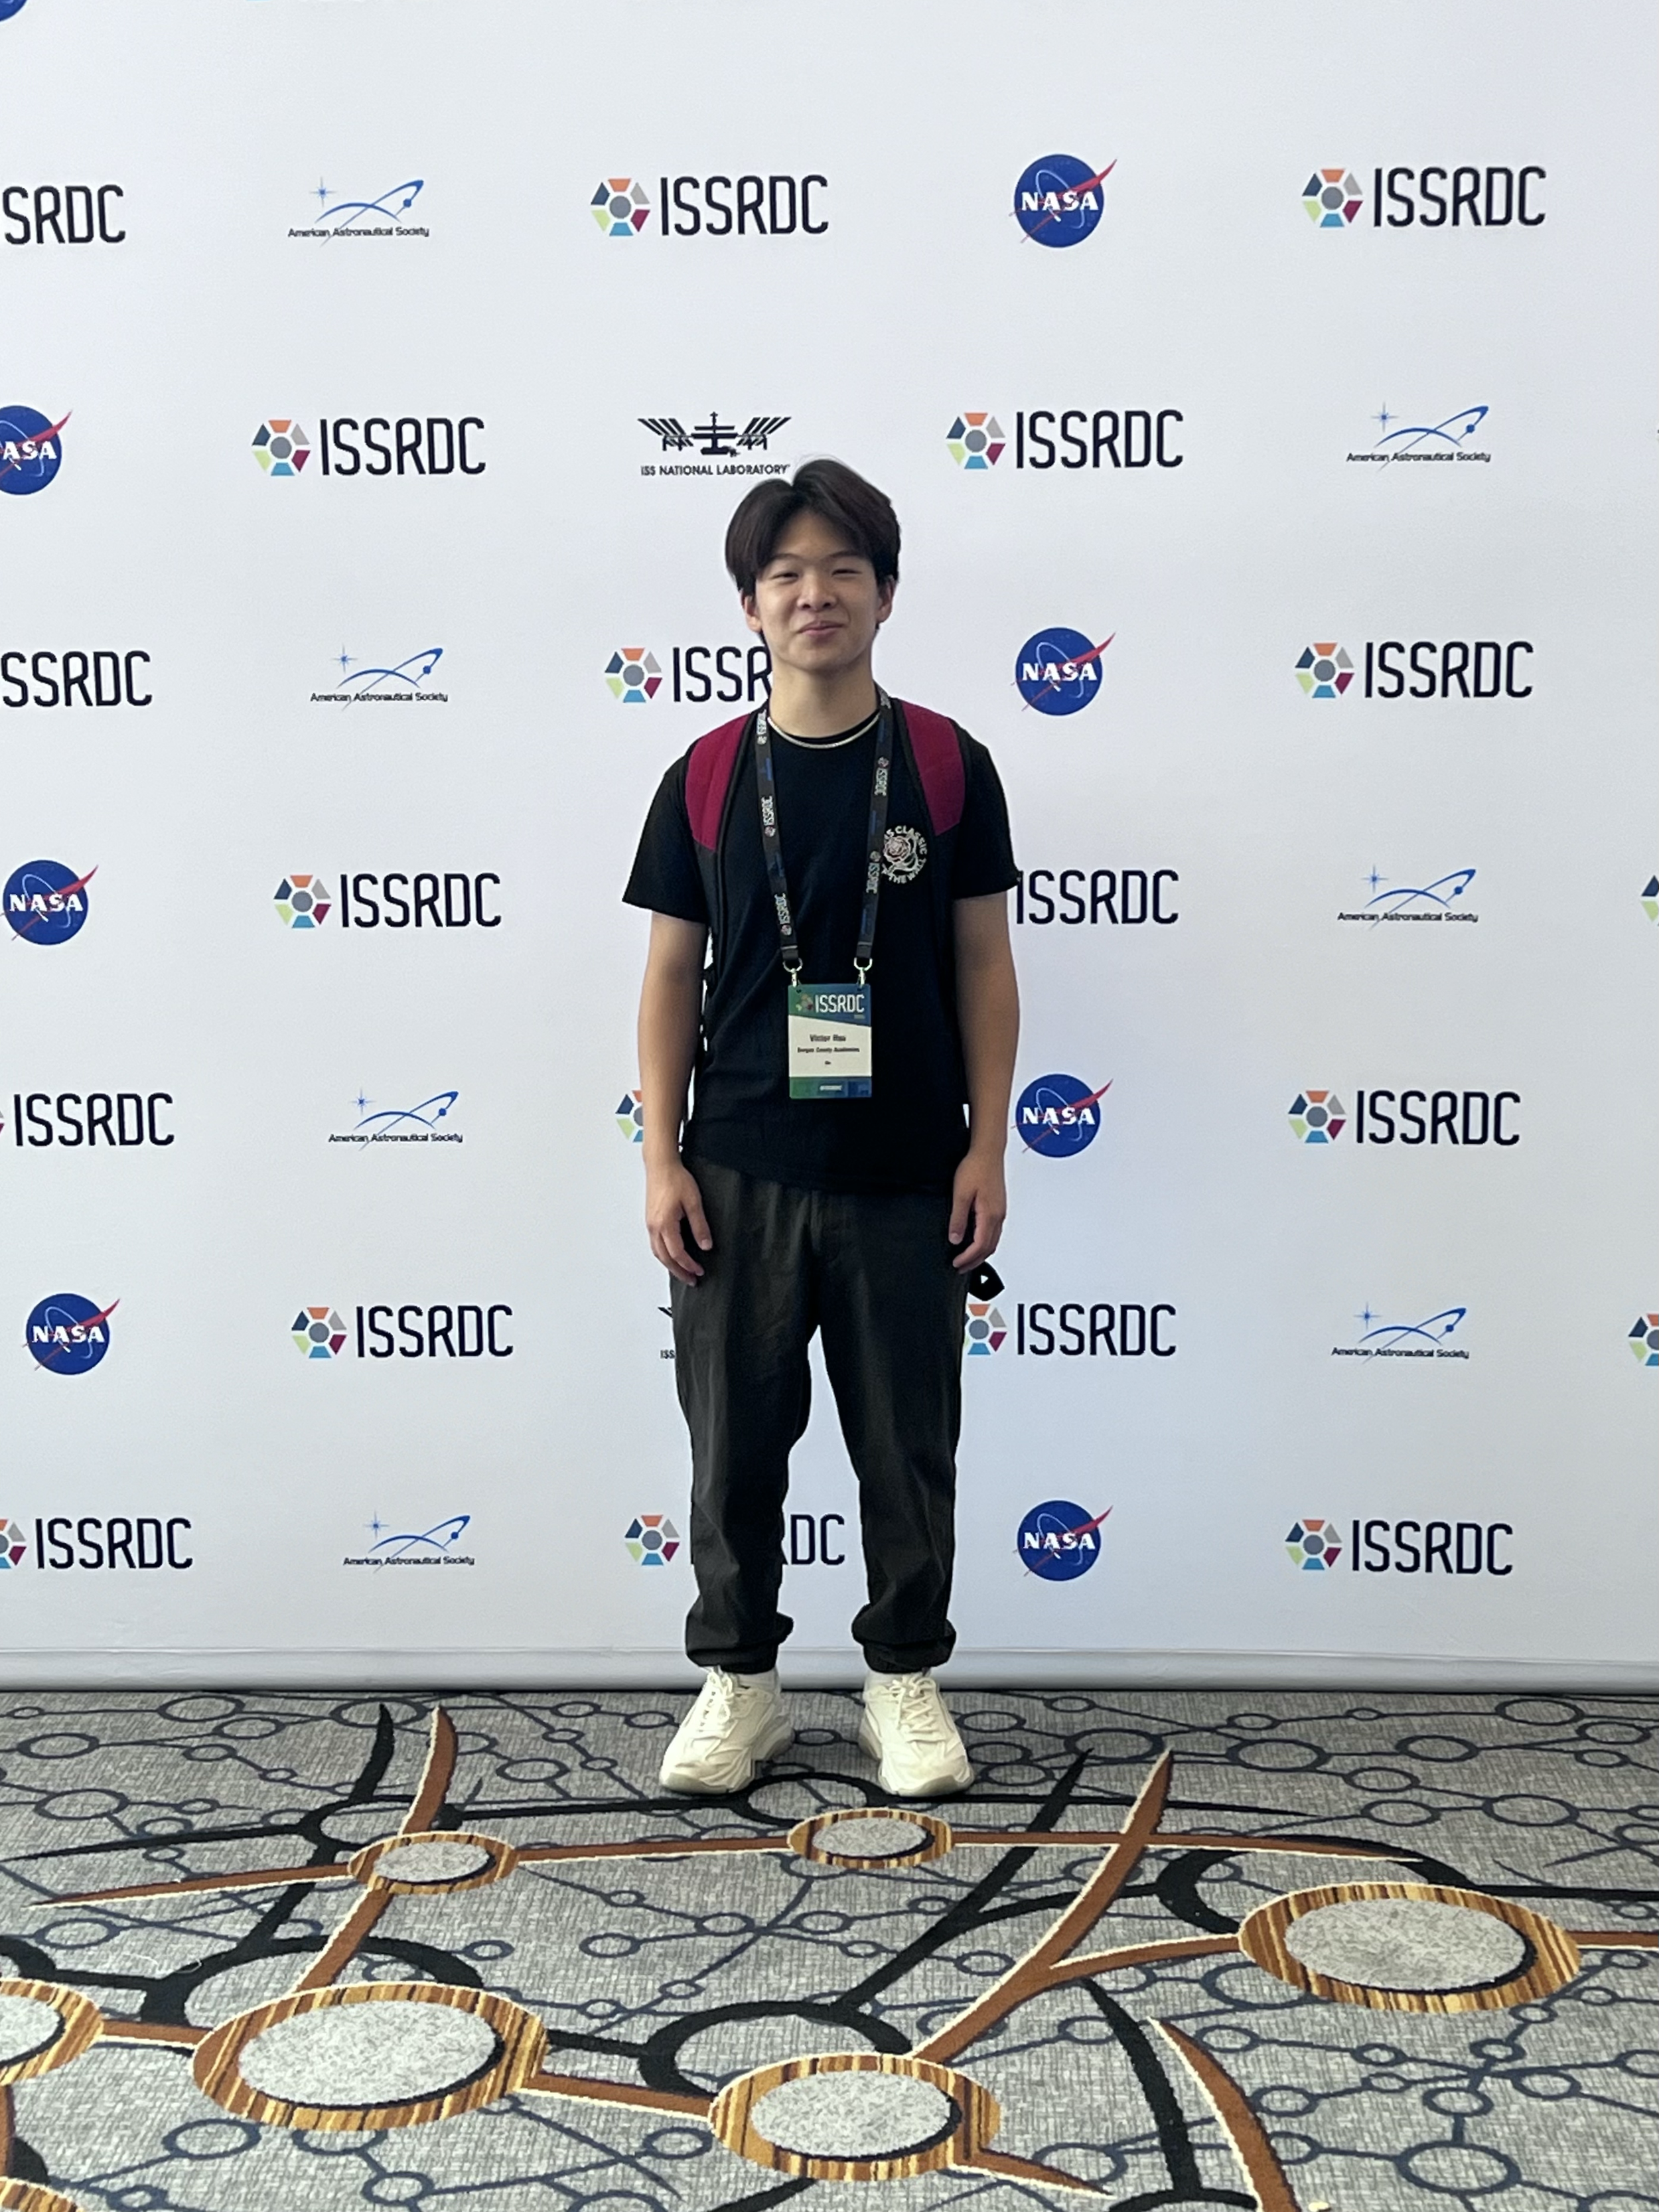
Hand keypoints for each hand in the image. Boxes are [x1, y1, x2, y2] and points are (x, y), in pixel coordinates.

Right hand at [645, 1157, 712, 1284]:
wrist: (661, 1165)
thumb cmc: (675, 1179)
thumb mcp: (694, 1202)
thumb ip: (700, 1225)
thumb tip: (706, 1245)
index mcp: (665, 1224)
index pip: (677, 1253)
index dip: (688, 1265)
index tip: (699, 1271)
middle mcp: (654, 1227)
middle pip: (665, 1258)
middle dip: (678, 1271)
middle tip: (691, 1280)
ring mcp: (651, 1224)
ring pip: (658, 1253)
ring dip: (670, 1265)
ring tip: (682, 1271)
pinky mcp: (651, 1220)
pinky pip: (655, 1244)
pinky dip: (664, 1255)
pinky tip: (672, 1255)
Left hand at [948, 1149, 1005, 1270]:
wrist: (987, 1152)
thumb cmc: (975, 1169)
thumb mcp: (960, 1194)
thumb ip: (958, 1219)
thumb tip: (956, 1239)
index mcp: (990, 1215)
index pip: (980, 1246)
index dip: (968, 1258)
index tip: (956, 1264)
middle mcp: (998, 1216)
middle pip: (989, 1248)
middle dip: (975, 1261)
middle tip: (960, 1267)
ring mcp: (1000, 1212)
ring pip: (993, 1241)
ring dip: (981, 1253)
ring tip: (967, 1258)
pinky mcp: (998, 1207)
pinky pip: (994, 1232)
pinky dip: (985, 1242)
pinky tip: (975, 1240)